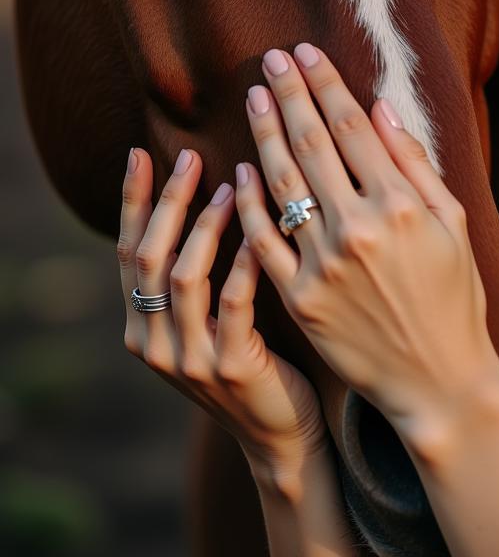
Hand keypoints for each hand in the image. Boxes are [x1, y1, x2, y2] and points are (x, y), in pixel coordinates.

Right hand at [117, 147, 327, 476]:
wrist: (281, 432)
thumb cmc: (253, 360)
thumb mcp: (209, 320)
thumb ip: (197, 274)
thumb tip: (207, 195)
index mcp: (142, 326)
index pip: (128, 252)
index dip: (134, 202)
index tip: (143, 154)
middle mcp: (154, 343)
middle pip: (148, 257)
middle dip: (166, 202)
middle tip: (188, 157)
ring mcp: (189, 358)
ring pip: (184, 276)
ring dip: (206, 225)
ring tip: (231, 186)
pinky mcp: (230, 366)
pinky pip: (234, 301)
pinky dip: (244, 260)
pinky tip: (260, 229)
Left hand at [235, 44, 498, 450]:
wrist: (437, 378)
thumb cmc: (454, 295)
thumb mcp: (451, 222)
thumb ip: (414, 163)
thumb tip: (379, 108)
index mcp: (400, 204)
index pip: (352, 127)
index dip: (326, 84)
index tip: (306, 53)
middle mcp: (358, 228)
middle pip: (312, 144)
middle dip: (290, 94)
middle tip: (270, 59)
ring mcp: (324, 265)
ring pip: (282, 183)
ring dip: (265, 132)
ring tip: (254, 96)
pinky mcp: (299, 299)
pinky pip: (264, 239)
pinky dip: (250, 201)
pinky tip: (242, 167)